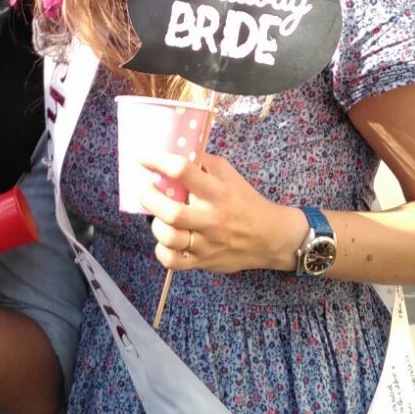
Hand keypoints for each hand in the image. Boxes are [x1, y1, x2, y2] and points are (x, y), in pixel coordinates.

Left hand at [137, 151, 306, 273]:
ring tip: (158, 217)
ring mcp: (207, 243)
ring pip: (169, 237)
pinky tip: (165, 240)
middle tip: (146, 189)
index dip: (158, 162)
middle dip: (149, 198)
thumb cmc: (246, 202)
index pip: (183, 171)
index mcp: (218, 192)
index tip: (143, 158)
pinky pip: (172, 261)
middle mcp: (212, 218)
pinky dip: (162, 250)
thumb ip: (205, 164)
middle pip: (171, 212)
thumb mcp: (231, 176)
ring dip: (156, 225)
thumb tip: (176, 152)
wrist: (271, 237)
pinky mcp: (203, 262)